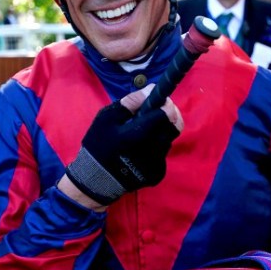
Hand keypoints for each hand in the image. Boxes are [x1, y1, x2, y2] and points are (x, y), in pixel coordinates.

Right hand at [63, 86, 181, 206]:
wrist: (95, 179)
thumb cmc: (98, 144)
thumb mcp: (106, 118)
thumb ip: (130, 102)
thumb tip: (151, 89)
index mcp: (134, 135)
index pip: (164, 116)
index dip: (166, 104)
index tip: (161, 100)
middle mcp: (149, 152)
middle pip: (174, 127)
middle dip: (171, 115)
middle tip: (161, 110)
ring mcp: (155, 165)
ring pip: (169, 140)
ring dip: (162, 131)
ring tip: (145, 132)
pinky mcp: (157, 174)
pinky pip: (163, 154)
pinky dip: (156, 146)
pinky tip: (141, 148)